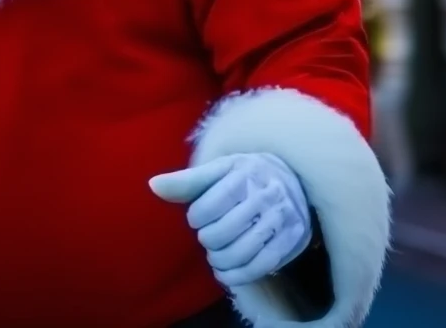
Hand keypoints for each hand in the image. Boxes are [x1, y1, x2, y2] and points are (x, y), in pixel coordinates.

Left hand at [150, 153, 311, 286]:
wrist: (292, 177)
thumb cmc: (246, 174)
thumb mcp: (218, 170)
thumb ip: (187, 180)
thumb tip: (153, 185)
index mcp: (244, 172)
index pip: (211, 204)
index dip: (197, 217)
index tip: (196, 218)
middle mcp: (266, 194)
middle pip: (225, 231)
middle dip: (208, 240)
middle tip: (207, 237)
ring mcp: (282, 217)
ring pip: (242, 252)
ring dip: (220, 260)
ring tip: (214, 255)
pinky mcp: (292, 238)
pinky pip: (261, 266)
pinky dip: (238, 275)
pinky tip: (226, 271)